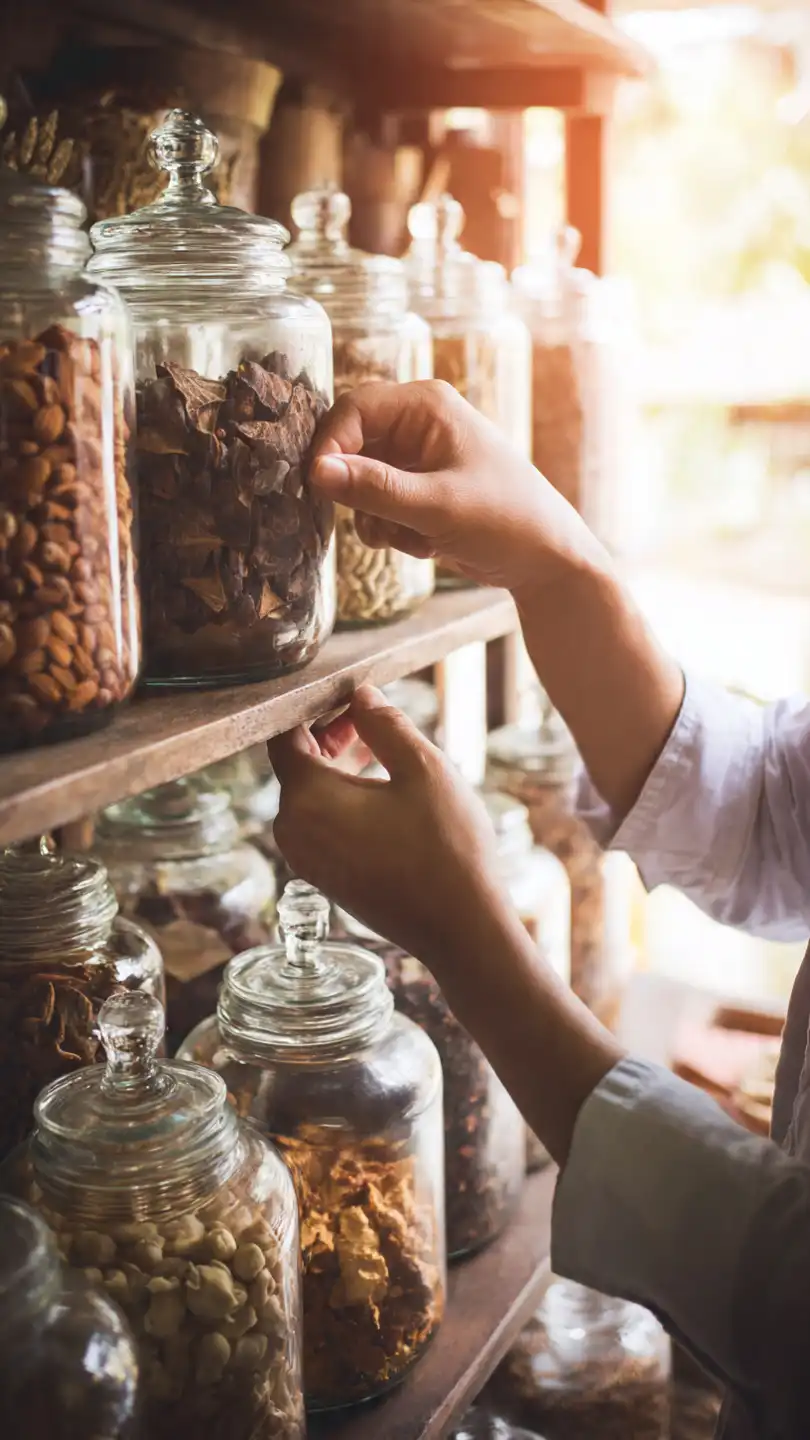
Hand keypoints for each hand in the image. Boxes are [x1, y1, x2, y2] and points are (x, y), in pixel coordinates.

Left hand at [268, 685, 510, 964]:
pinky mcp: (324, 877)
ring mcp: (306, 859)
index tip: (350, 694)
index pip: (285, 735)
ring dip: (337, 767)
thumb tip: (360, 695)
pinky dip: (341, 799)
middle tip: (369, 716)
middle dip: (328, 734)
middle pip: (296, 765)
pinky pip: (320, 823)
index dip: (314, 707)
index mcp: (307, 798)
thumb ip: (384, 723)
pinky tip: (381, 791)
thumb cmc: (447, 847)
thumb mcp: (423, 768)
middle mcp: (293, 830)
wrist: (461, 929)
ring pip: (309, 795)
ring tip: (380, 749)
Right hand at [310, 380, 602, 592]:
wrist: (545, 561)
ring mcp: (417, 459)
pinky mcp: (417, 491)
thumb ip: (375, 488)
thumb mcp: (437, 507)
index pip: (353, 409)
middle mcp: (418, 424)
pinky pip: (377, 507)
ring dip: (377, 518)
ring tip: (416, 537)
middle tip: (374, 521)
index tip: (319, 487)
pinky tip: (424, 544)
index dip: (330, 446)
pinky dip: (391, 531)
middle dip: (358, 491)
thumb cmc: (506, 520)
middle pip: (351, 446)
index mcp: (426, 406)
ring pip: (360, 483)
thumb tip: (316, 471)